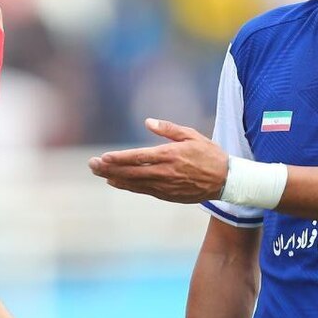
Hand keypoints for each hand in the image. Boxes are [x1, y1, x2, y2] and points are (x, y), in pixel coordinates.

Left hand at [88, 118, 228, 202]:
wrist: (226, 180)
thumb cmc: (209, 154)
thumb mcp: (191, 135)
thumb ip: (168, 129)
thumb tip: (147, 122)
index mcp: (170, 155)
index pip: (138, 158)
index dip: (119, 158)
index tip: (104, 157)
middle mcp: (165, 172)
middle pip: (131, 172)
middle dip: (109, 168)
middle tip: (91, 165)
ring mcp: (165, 186)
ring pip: (134, 183)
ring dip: (115, 178)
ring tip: (98, 173)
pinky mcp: (167, 195)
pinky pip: (143, 191)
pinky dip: (127, 186)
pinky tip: (115, 182)